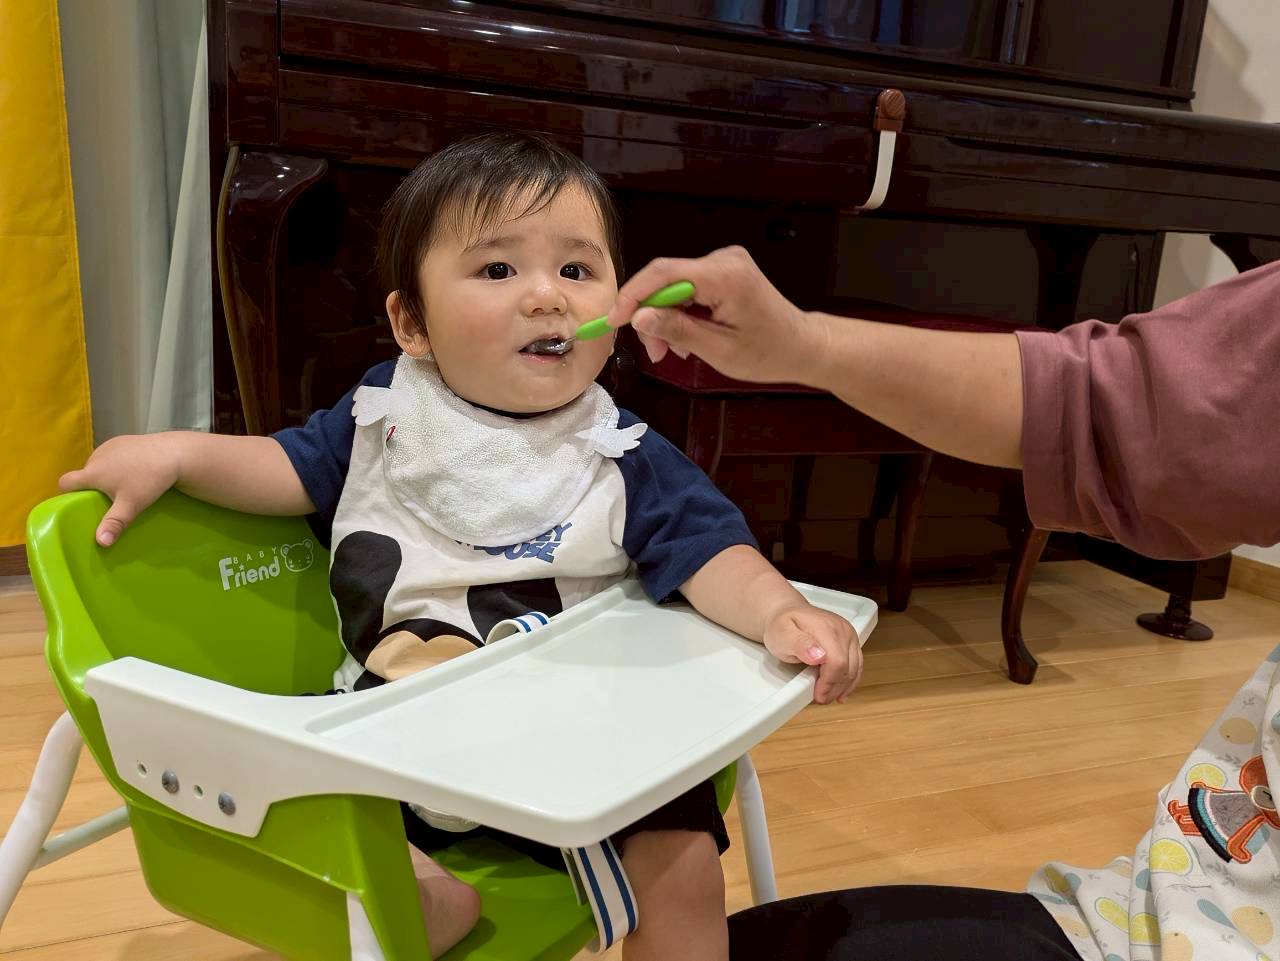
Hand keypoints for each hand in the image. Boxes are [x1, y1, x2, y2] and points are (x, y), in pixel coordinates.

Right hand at [59, 434, 181, 546]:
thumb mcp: (131, 504)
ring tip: (123, 486)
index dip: (66, 493)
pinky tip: (133, 470)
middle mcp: (96, 456)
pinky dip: (117, 463)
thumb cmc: (149, 480)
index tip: (77, 503)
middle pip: (84, 474)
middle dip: (91, 486)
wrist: (173, 453)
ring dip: (105, 474)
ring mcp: (110, 445)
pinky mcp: (123, 440)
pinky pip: (112, 454)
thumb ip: (114, 523)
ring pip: (98, 464)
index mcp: (92, 472)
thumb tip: (101, 543)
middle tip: (107, 500)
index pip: (65, 483)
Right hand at [606, 246, 827, 383]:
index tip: (614, 320)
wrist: (803, 346)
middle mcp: (724, 260)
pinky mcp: (724, 271)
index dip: (633, 295)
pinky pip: (688, 287)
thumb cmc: (769, 352)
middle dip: (651, 315)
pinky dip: (680, 313)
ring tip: (672, 351)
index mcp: (726, 276)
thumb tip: (640, 316)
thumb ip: (677, 329)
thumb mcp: (719, 350)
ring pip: (674, 285)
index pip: (664, 274)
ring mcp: (725, 263)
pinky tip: (686, 337)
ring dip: (665, 318)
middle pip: (666, 279)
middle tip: (654, 352)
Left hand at [763, 604, 862, 704]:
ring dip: (842, 687)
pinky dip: (849, 681)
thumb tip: (819, 656)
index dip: (829, 683)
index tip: (818, 695)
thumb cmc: (782, 625)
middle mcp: (842, 629)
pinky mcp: (851, 641)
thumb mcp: (782, 633)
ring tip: (827, 696)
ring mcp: (849, 635)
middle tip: (820, 698)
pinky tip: (841, 691)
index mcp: (826, 627)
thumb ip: (799, 644)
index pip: (837, 662)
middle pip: (848, 668)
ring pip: (855, 669)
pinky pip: (857, 665)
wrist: (786, 613)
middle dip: (834, 688)